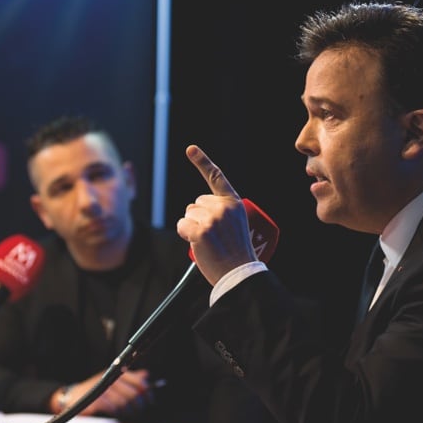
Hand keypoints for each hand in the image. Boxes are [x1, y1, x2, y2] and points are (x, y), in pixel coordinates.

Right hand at [55, 369, 152, 416]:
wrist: (72, 397)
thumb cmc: (95, 390)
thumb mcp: (113, 380)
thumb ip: (130, 378)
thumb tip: (146, 375)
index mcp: (117, 372)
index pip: (139, 382)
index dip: (148, 393)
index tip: (150, 401)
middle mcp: (111, 378)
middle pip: (133, 394)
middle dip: (139, 406)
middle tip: (138, 412)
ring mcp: (104, 389)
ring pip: (124, 403)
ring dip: (128, 412)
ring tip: (127, 415)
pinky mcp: (96, 400)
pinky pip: (113, 408)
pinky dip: (117, 413)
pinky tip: (116, 414)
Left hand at [176, 145, 257, 284]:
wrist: (240, 273)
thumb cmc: (236, 253)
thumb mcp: (236, 224)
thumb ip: (223, 212)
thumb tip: (199, 207)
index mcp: (234, 203)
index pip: (216, 177)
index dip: (202, 161)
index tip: (190, 149)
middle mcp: (223, 207)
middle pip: (196, 203)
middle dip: (198, 217)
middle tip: (213, 236)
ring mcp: (211, 218)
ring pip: (188, 214)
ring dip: (192, 227)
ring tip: (209, 242)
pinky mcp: (200, 231)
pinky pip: (182, 226)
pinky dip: (186, 235)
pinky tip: (200, 244)